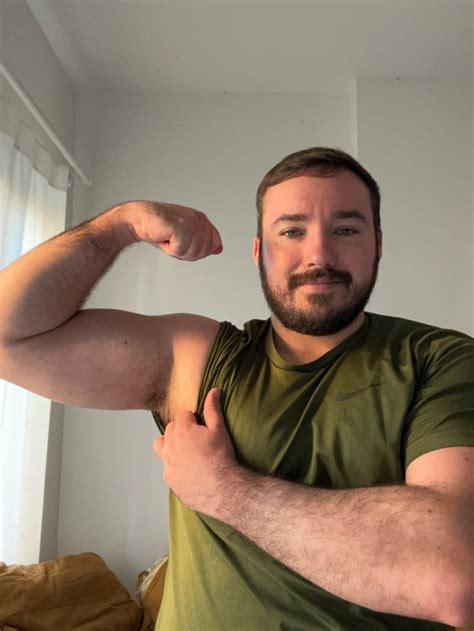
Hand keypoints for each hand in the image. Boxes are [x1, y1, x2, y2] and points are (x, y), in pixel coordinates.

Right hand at [123, 200, 222, 260]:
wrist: (138, 220)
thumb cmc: (159, 227)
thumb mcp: (185, 237)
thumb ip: (203, 242)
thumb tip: (218, 248)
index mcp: (202, 219)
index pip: (215, 243)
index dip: (199, 251)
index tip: (184, 243)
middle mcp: (199, 219)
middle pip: (204, 251)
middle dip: (187, 252)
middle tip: (174, 241)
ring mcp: (192, 222)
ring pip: (193, 252)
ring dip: (177, 251)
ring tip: (169, 238)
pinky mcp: (182, 227)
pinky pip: (181, 251)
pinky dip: (170, 249)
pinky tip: (165, 237)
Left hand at [153, 388, 237, 513]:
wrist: (221, 487)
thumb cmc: (221, 456)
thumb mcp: (219, 429)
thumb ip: (213, 408)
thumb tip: (213, 390)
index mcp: (181, 429)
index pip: (183, 416)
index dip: (194, 420)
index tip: (202, 428)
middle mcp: (169, 444)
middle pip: (170, 429)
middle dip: (181, 430)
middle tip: (197, 439)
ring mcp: (167, 462)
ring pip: (161, 446)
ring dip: (170, 445)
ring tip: (185, 451)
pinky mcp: (169, 478)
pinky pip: (167, 467)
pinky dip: (175, 465)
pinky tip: (189, 470)